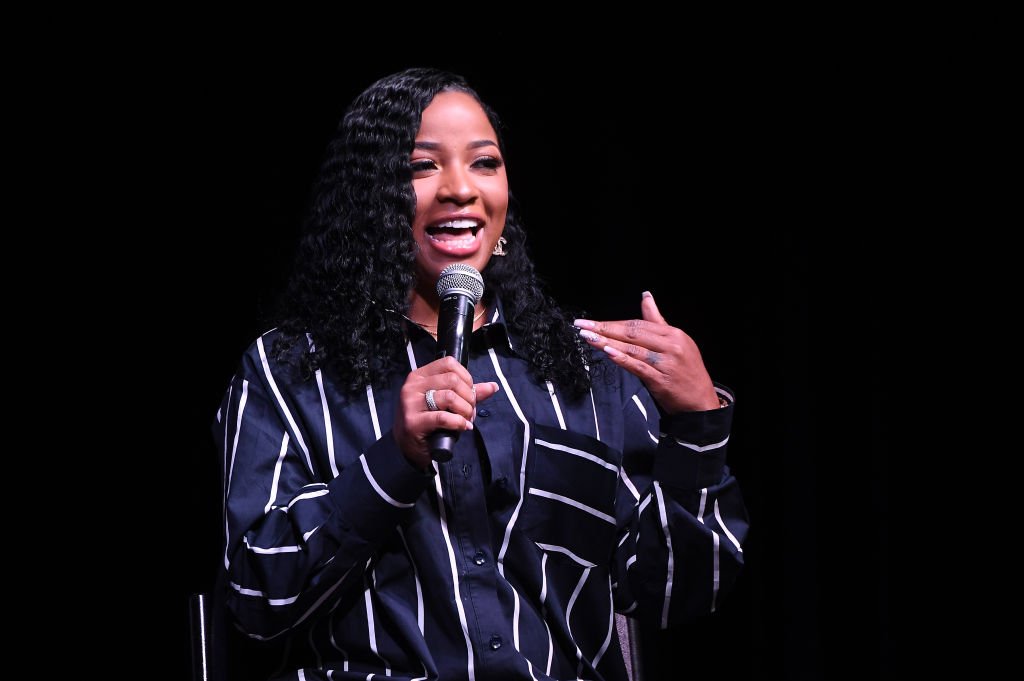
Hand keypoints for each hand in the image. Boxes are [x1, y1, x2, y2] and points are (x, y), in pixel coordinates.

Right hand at [394, 355, 499, 467]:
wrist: (406, 446)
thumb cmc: (428, 421)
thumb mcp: (446, 403)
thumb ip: (468, 393)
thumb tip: (493, 386)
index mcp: (420, 376)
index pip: (449, 363)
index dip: (466, 377)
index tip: (469, 393)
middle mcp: (413, 386)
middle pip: (452, 380)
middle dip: (469, 397)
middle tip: (470, 412)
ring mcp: (411, 403)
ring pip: (450, 397)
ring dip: (465, 410)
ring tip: (466, 420)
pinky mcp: (413, 422)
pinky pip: (443, 418)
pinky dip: (458, 422)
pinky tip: (463, 427)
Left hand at [574, 291, 719, 413]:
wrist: (701, 402)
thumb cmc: (687, 371)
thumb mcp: (677, 341)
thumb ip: (657, 320)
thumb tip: (646, 296)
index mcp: (673, 334)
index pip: (638, 323)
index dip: (613, 322)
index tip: (592, 322)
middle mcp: (671, 345)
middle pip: (632, 333)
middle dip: (604, 328)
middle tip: (582, 326)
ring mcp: (666, 363)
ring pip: (632, 348)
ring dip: (607, 342)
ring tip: (588, 338)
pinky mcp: (661, 380)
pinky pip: (638, 366)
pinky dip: (622, 359)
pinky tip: (608, 353)